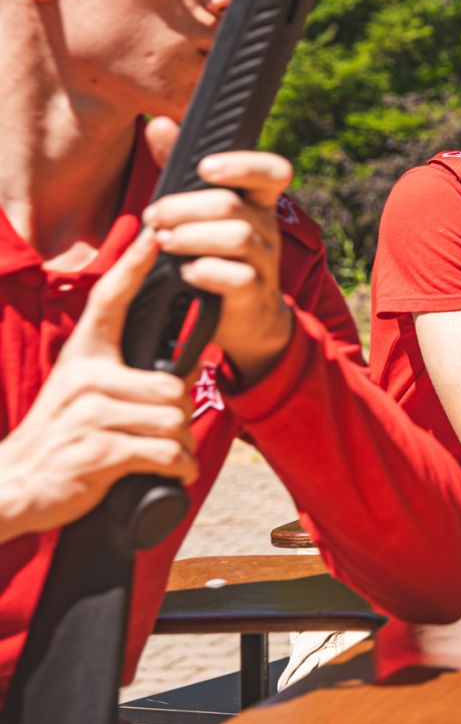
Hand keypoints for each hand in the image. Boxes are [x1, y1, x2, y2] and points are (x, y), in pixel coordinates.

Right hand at [0, 229, 196, 542]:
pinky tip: (169, 472)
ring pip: (172, 420)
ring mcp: (89, 414)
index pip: (108, 300)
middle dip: (179, 417)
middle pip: (172, 386)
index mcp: (83, 357)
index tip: (154, 236)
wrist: (13, 486)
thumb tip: (181, 371)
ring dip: (179, 446)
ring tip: (166, 456)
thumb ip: (122, 376)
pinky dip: (175, 467)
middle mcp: (85, 378)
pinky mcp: (97, 450)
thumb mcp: (81, 395)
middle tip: (168, 435)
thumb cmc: (60, 439)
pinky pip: (163, 452)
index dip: (132, 266)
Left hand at [140, 118, 294, 380]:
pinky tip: (185, 273)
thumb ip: (180, 168)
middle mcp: (267, 228)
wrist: (245, 319)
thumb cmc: (216, 255)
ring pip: (237, 237)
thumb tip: (159, 123)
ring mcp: (266, 262)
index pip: (273, 170)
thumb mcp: (200, 211)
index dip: (243, 164)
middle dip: (185, 207)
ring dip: (190, 237)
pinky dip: (204, 272)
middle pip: (233, 204)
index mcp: (258, 202)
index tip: (205, 168)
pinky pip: (236, 277)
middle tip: (153, 215)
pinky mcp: (254, 294)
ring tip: (163, 242)